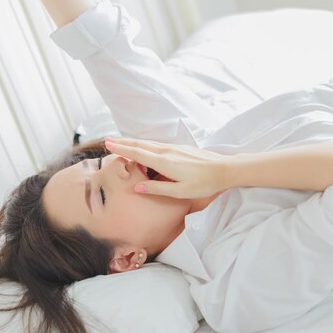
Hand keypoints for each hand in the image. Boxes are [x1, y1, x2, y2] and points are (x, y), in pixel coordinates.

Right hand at [104, 138, 229, 198]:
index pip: (137, 154)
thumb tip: (136, 187)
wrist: (224, 169)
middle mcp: (167, 151)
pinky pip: (158, 144)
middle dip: (123, 142)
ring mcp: (174, 148)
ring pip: (149, 143)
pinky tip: (144, 146)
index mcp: (164, 162)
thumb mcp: (180, 192)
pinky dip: (146, 144)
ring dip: (133, 142)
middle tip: (108, 140)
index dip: (121, 149)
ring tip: (121, 142)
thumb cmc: (204, 183)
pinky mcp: (181, 148)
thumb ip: (157, 189)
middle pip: (140, 145)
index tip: (108, 145)